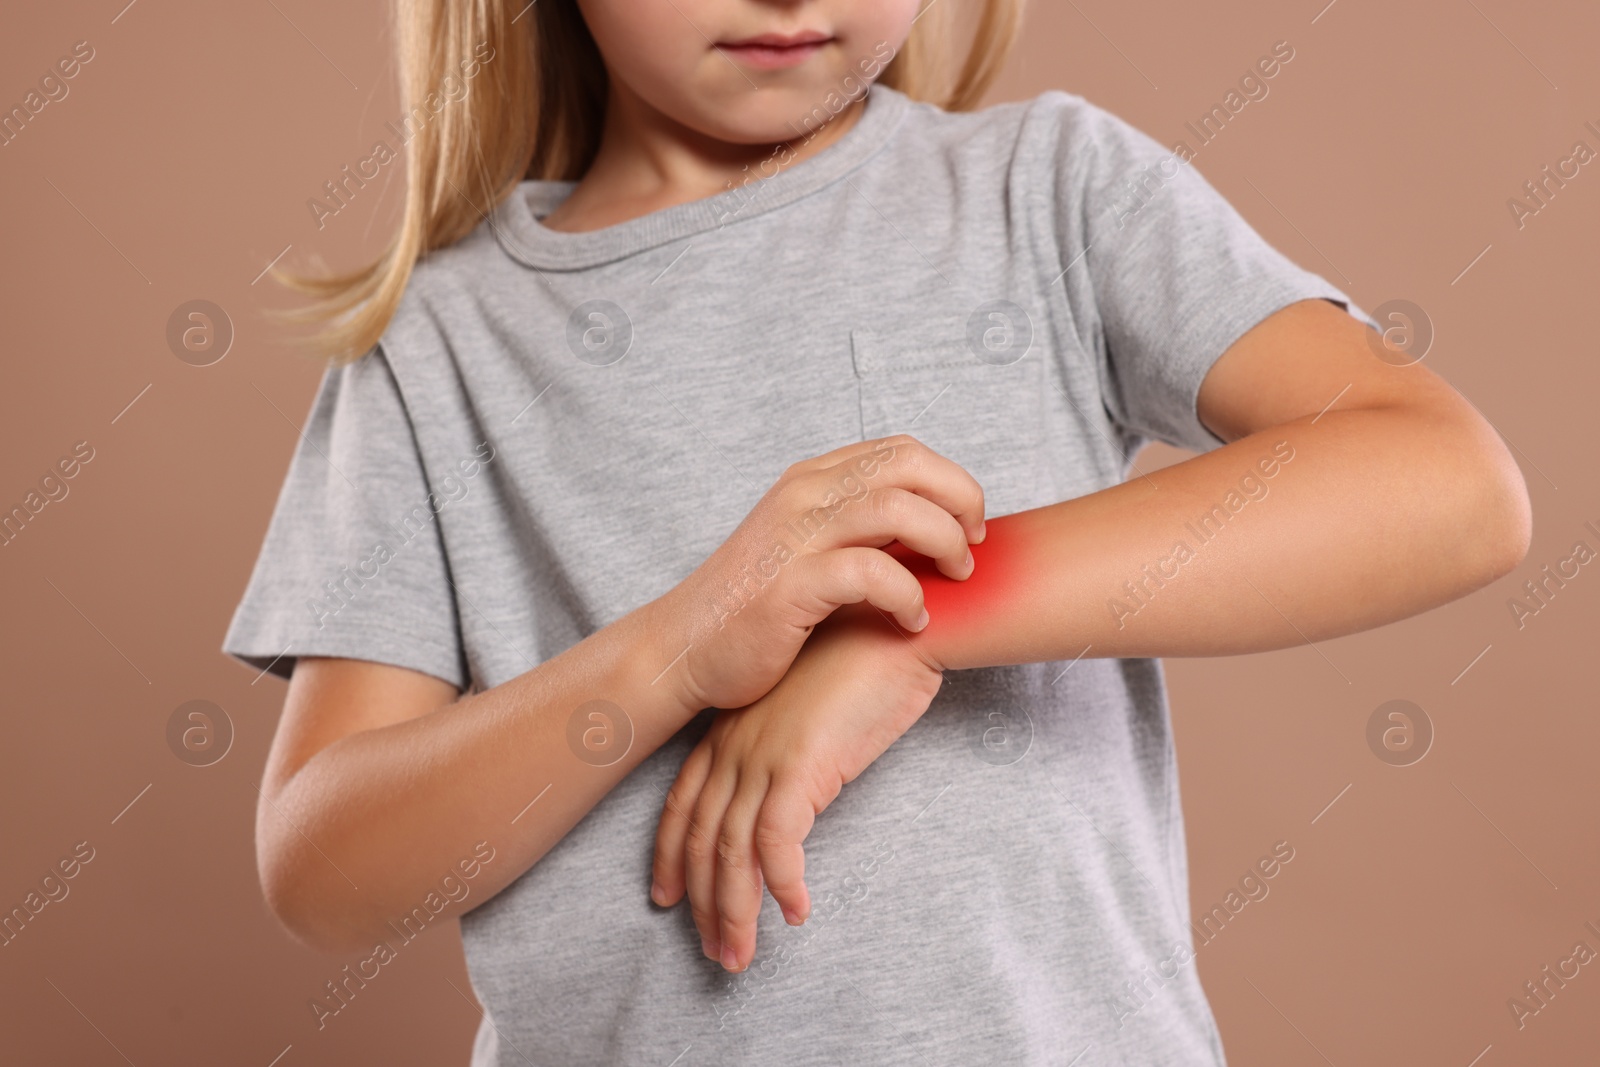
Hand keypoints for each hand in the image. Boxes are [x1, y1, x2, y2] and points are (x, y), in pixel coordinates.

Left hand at [649, 604, 946, 971]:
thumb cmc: (864, 660)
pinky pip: (778, 844)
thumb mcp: (809, 708)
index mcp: (732, 729)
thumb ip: (789, 751)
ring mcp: (762, 755)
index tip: (666, 898)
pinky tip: (796, 913)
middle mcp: (736, 745)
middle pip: (701, 838)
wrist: (896, 623)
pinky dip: (782, 886)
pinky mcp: (799, 766)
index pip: (683, 803)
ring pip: (731, 852)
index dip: (670, 856)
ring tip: (741, 956)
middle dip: (700, 903)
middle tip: (715, 952)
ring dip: (734, 912)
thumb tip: (790, 799)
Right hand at [650, 435, 983, 713]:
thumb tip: (930, 529)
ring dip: (943, 543)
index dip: (950, 481)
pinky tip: (913, 620)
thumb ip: (856, 528)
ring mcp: (795, 537)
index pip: (901, 451)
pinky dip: (907, 595)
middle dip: (960, 501)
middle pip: (909, 466)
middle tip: (973, 548)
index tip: (968, 523)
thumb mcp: (806, 546)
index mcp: (811, 480)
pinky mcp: (790, 586)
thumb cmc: (753, 607)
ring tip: (953, 579)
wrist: (683, 649)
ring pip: (897, 508)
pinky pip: (871, 573)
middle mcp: (804, 495)